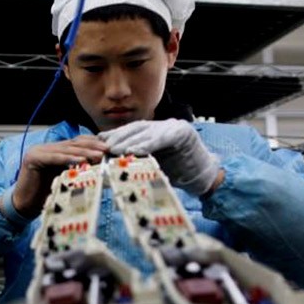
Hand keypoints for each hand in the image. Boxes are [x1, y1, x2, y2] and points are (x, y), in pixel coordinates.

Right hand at [10, 135, 108, 217]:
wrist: (24, 206)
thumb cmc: (46, 195)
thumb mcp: (66, 178)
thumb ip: (78, 168)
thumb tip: (100, 164)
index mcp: (54, 150)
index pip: (76, 142)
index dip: (93, 143)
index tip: (109, 147)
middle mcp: (46, 148)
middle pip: (73, 144)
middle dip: (92, 146)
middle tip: (107, 149)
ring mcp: (38, 151)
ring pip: (66, 149)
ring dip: (85, 152)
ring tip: (99, 155)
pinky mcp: (33, 158)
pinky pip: (54, 157)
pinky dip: (69, 159)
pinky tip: (82, 161)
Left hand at [99, 119, 219, 195]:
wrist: (203, 178)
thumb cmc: (177, 172)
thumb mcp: (152, 163)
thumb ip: (136, 157)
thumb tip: (112, 160)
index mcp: (156, 131)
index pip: (133, 130)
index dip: (116, 134)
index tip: (100, 141)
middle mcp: (165, 125)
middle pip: (138, 128)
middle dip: (120, 137)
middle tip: (105, 147)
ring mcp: (175, 127)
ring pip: (148, 132)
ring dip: (130, 140)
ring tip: (115, 149)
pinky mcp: (184, 133)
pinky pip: (162, 137)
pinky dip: (147, 144)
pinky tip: (134, 150)